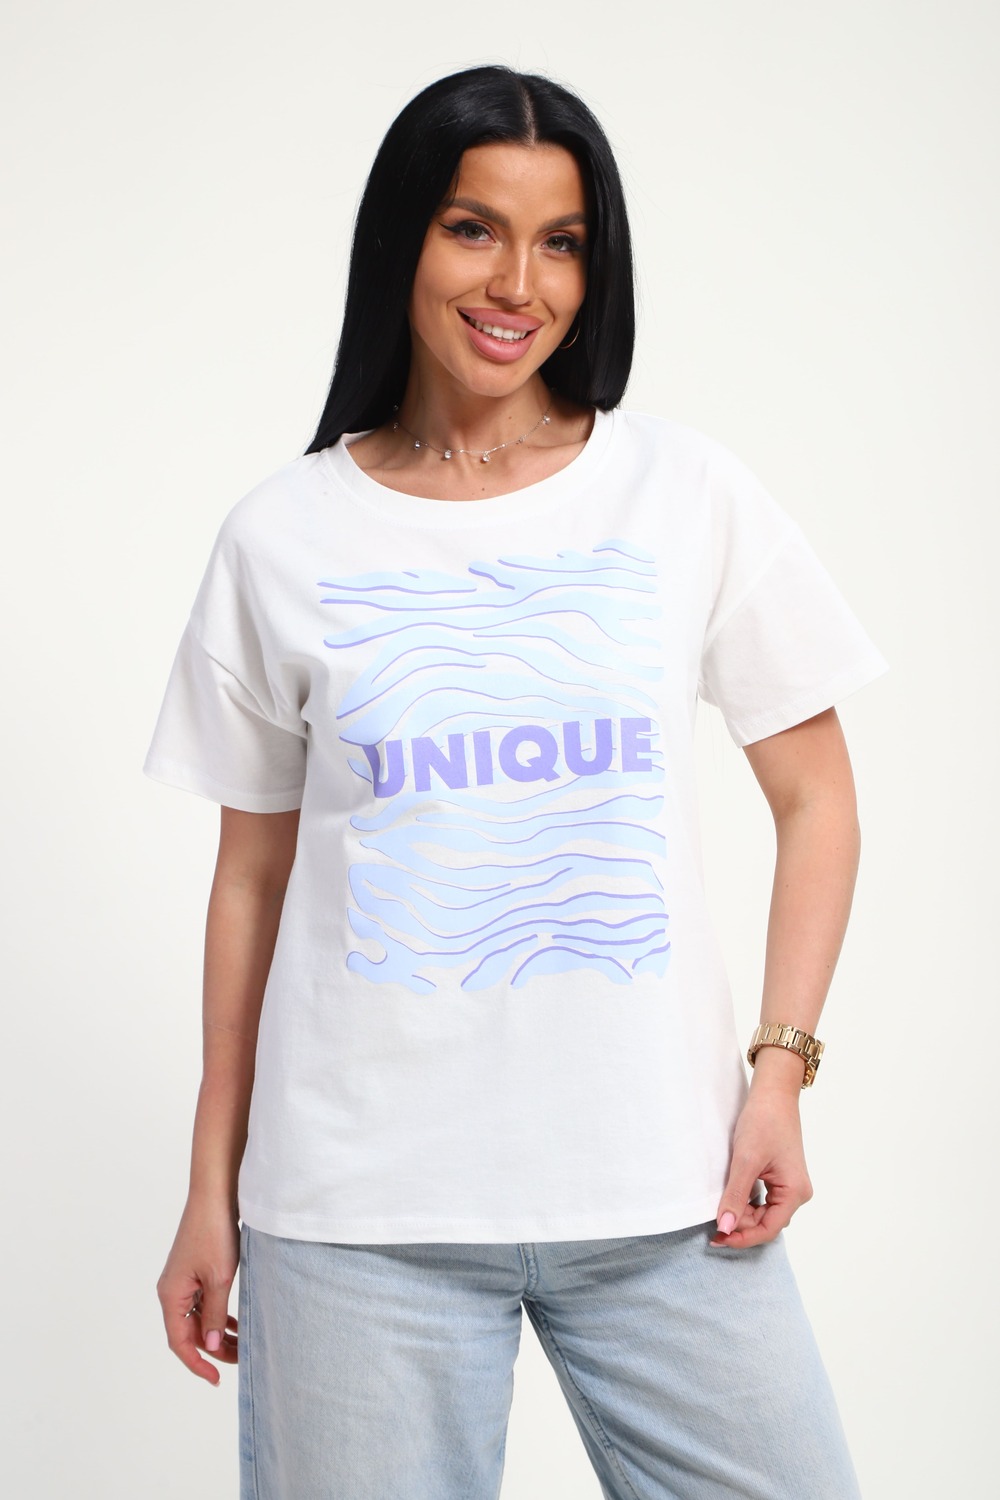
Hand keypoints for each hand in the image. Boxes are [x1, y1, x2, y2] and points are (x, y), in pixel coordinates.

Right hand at [156, 1199, 240, 1383]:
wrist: (215, 1194)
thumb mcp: (219, 1278)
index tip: (216, 1379)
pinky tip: (236, 1323)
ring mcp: (182, 1280)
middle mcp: (172, 1290)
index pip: (179, 1342)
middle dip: (213, 1349)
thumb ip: (215, 1315)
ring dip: (218, 1333)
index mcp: (171, 1295)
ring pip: (197, 1318)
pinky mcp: (193, 1271)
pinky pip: (202, 1303)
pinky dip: (218, 1315)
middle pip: (188, 1332)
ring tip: (242, 1345)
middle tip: (240, 1360)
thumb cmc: (215, 1233)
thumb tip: (212, 1346)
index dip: (197, 1364)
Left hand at [710, 1073, 813, 1249]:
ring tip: (719, 1211)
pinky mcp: (780, 1177)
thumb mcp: (745, 1161)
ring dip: (742, 1214)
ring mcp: (789, 1185)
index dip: (742, 1237)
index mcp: (795, 1192)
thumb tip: (726, 1228)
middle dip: (741, 1225)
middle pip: (766, 1223)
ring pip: (764, 1213)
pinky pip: (763, 1200)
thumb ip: (735, 1196)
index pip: (768, 1229)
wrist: (773, 1094)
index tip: (718, 1237)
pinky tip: (730, 1199)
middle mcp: (797, 1193)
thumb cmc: (764, 1121)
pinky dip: (746, 1203)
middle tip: (713, 1224)